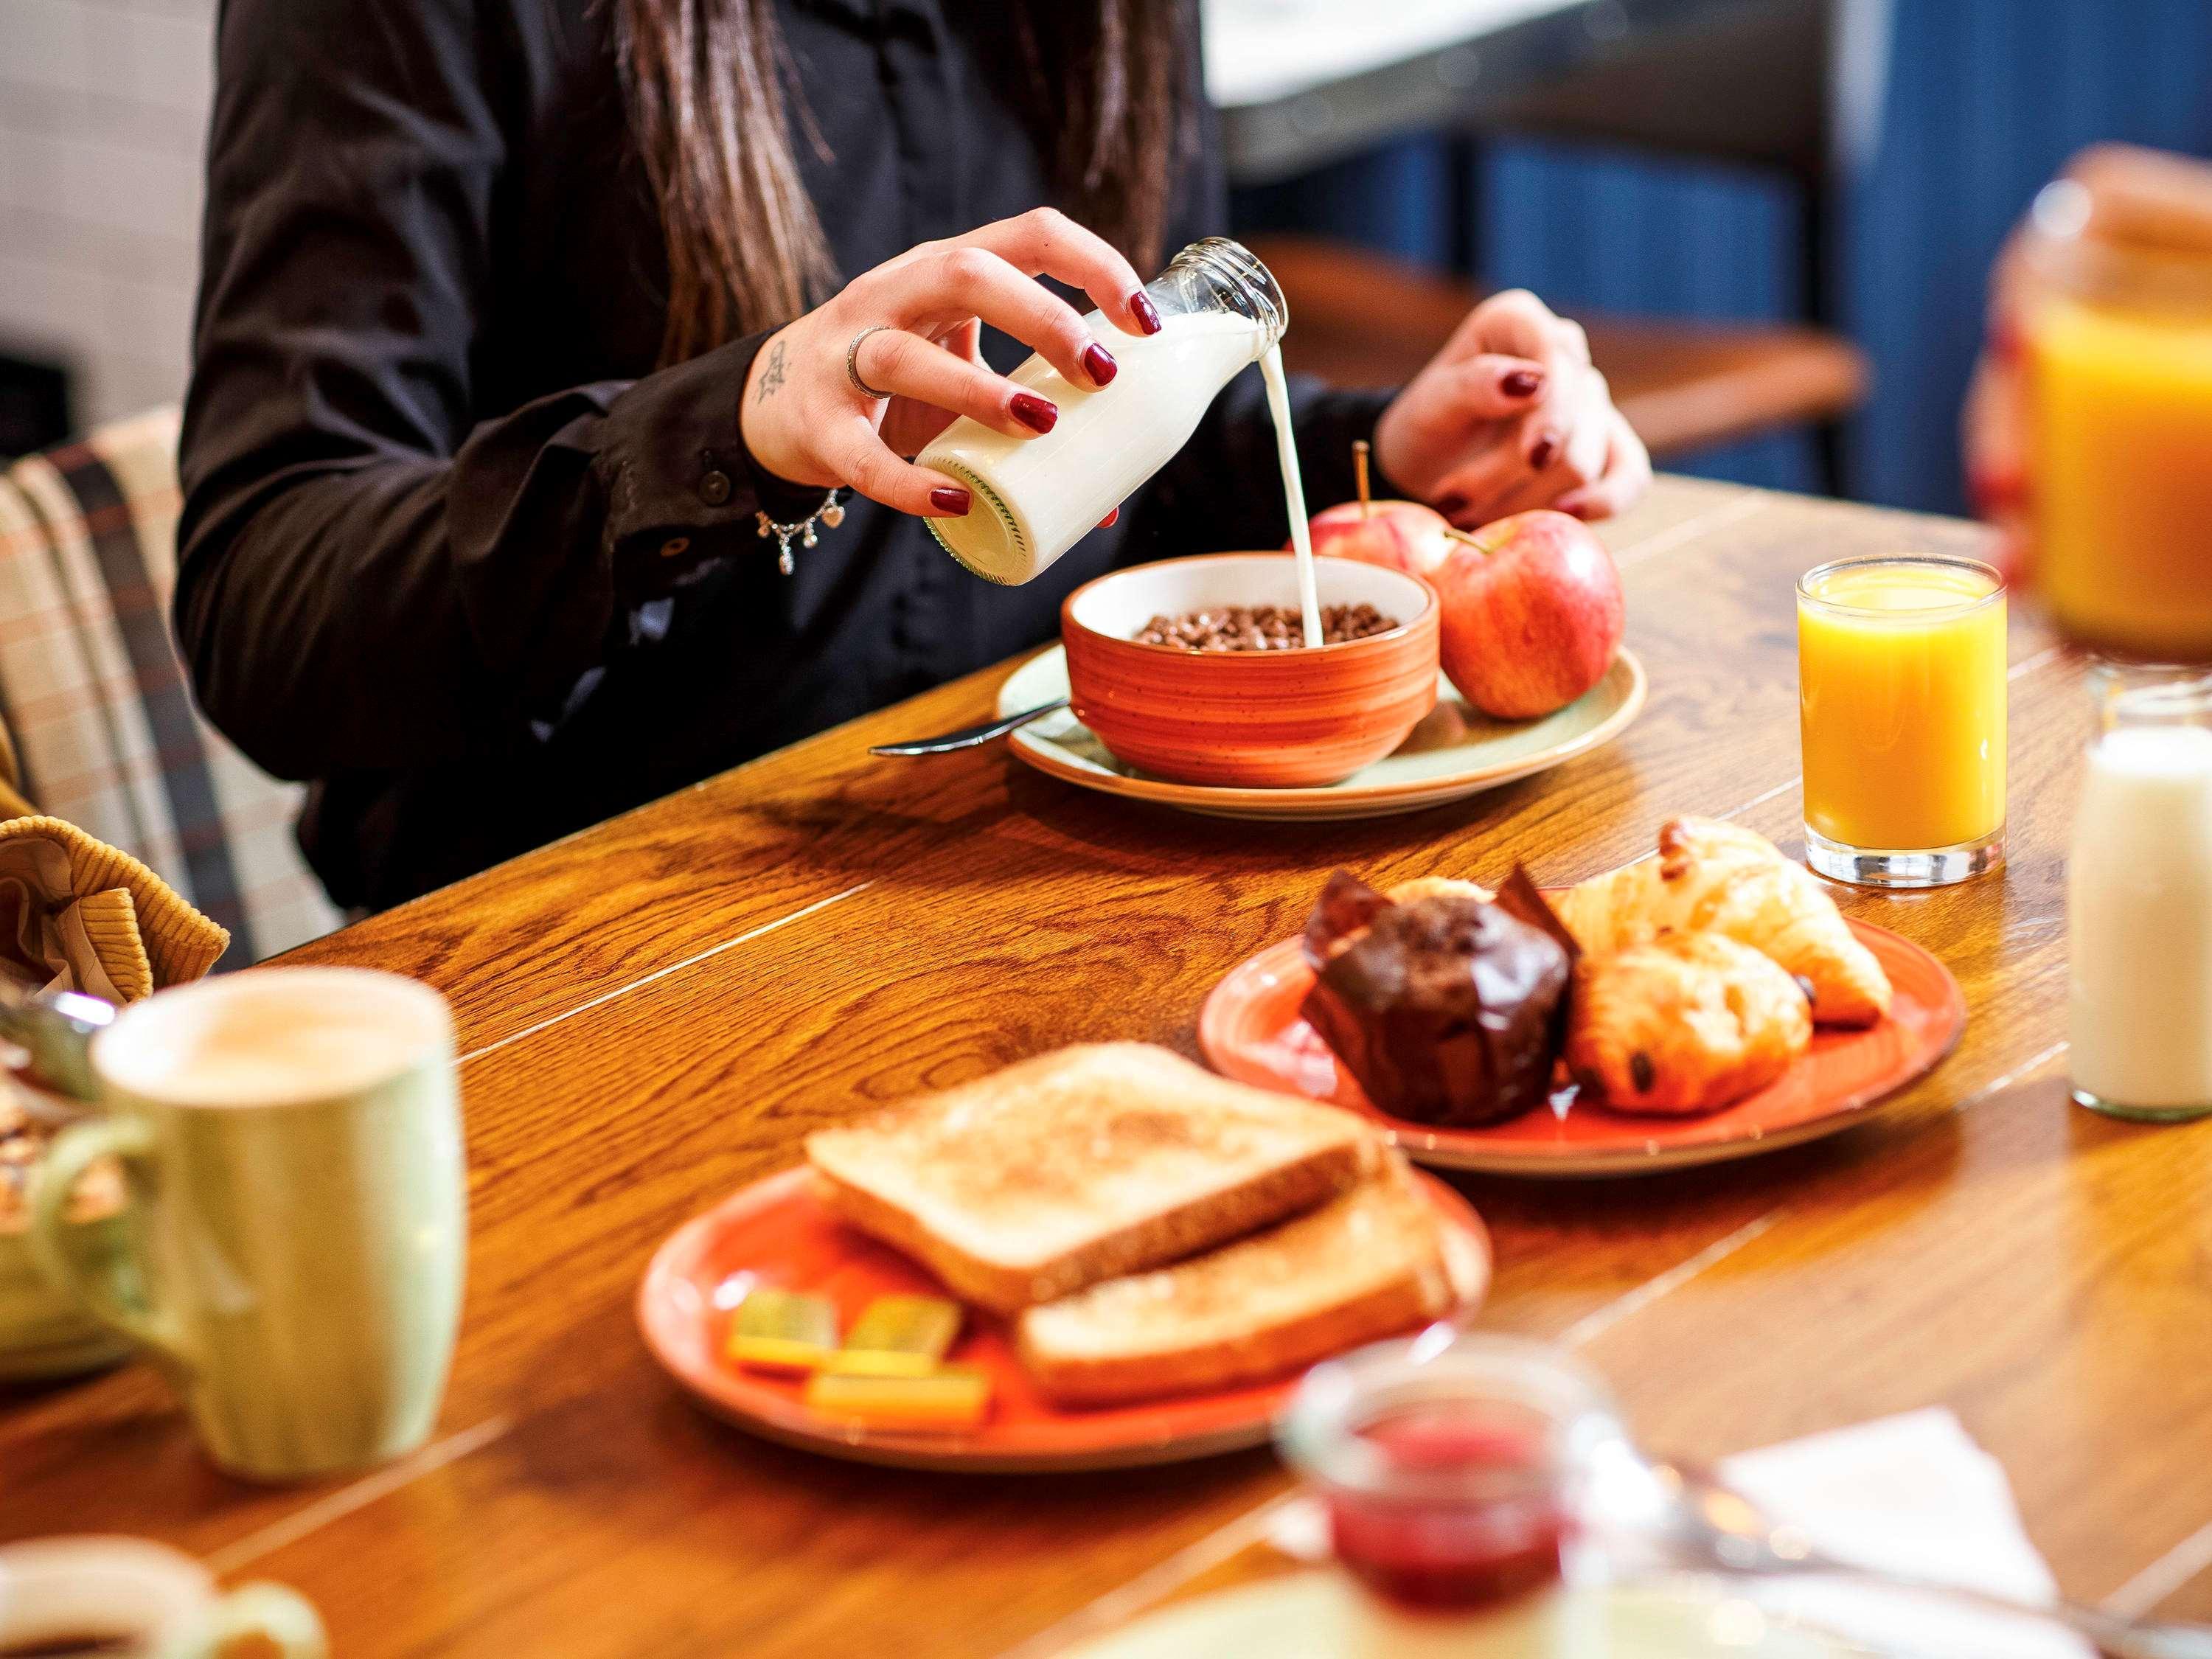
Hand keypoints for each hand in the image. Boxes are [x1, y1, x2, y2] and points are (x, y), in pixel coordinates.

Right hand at [741, 208, 1160, 517]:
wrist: (778, 405)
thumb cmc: (893, 387)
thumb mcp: (959, 370)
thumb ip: (1027, 417)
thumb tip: (1107, 501)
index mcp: (945, 269)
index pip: (1031, 235)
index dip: (1096, 266)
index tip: (1145, 325)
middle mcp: (893, 294)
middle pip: (967, 272)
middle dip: (1043, 318)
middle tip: (1101, 375)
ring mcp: (846, 355)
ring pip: (904, 355)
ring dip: (980, 389)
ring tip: (1040, 425)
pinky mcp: (818, 423)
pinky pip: (861, 454)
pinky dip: (909, 482)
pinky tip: (957, 500)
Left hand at [1372, 289, 1650, 526]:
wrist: (1429, 466)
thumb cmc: (1427, 429)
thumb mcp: (1429, 408)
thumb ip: (1473, 387)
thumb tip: (1534, 381)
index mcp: (1517, 322)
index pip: (1557, 354)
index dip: (1553, 409)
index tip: (1533, 457)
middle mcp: (1562, 351)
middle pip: (1570, 418)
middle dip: (1511, 470)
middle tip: (1453, 501)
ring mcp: (1590, 399)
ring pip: (1584, 460)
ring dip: (1525, 500)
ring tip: (1470, 516)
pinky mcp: (1608, 445)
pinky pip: (1631, 476)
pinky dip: (1599, 504)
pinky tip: (1561, 517)